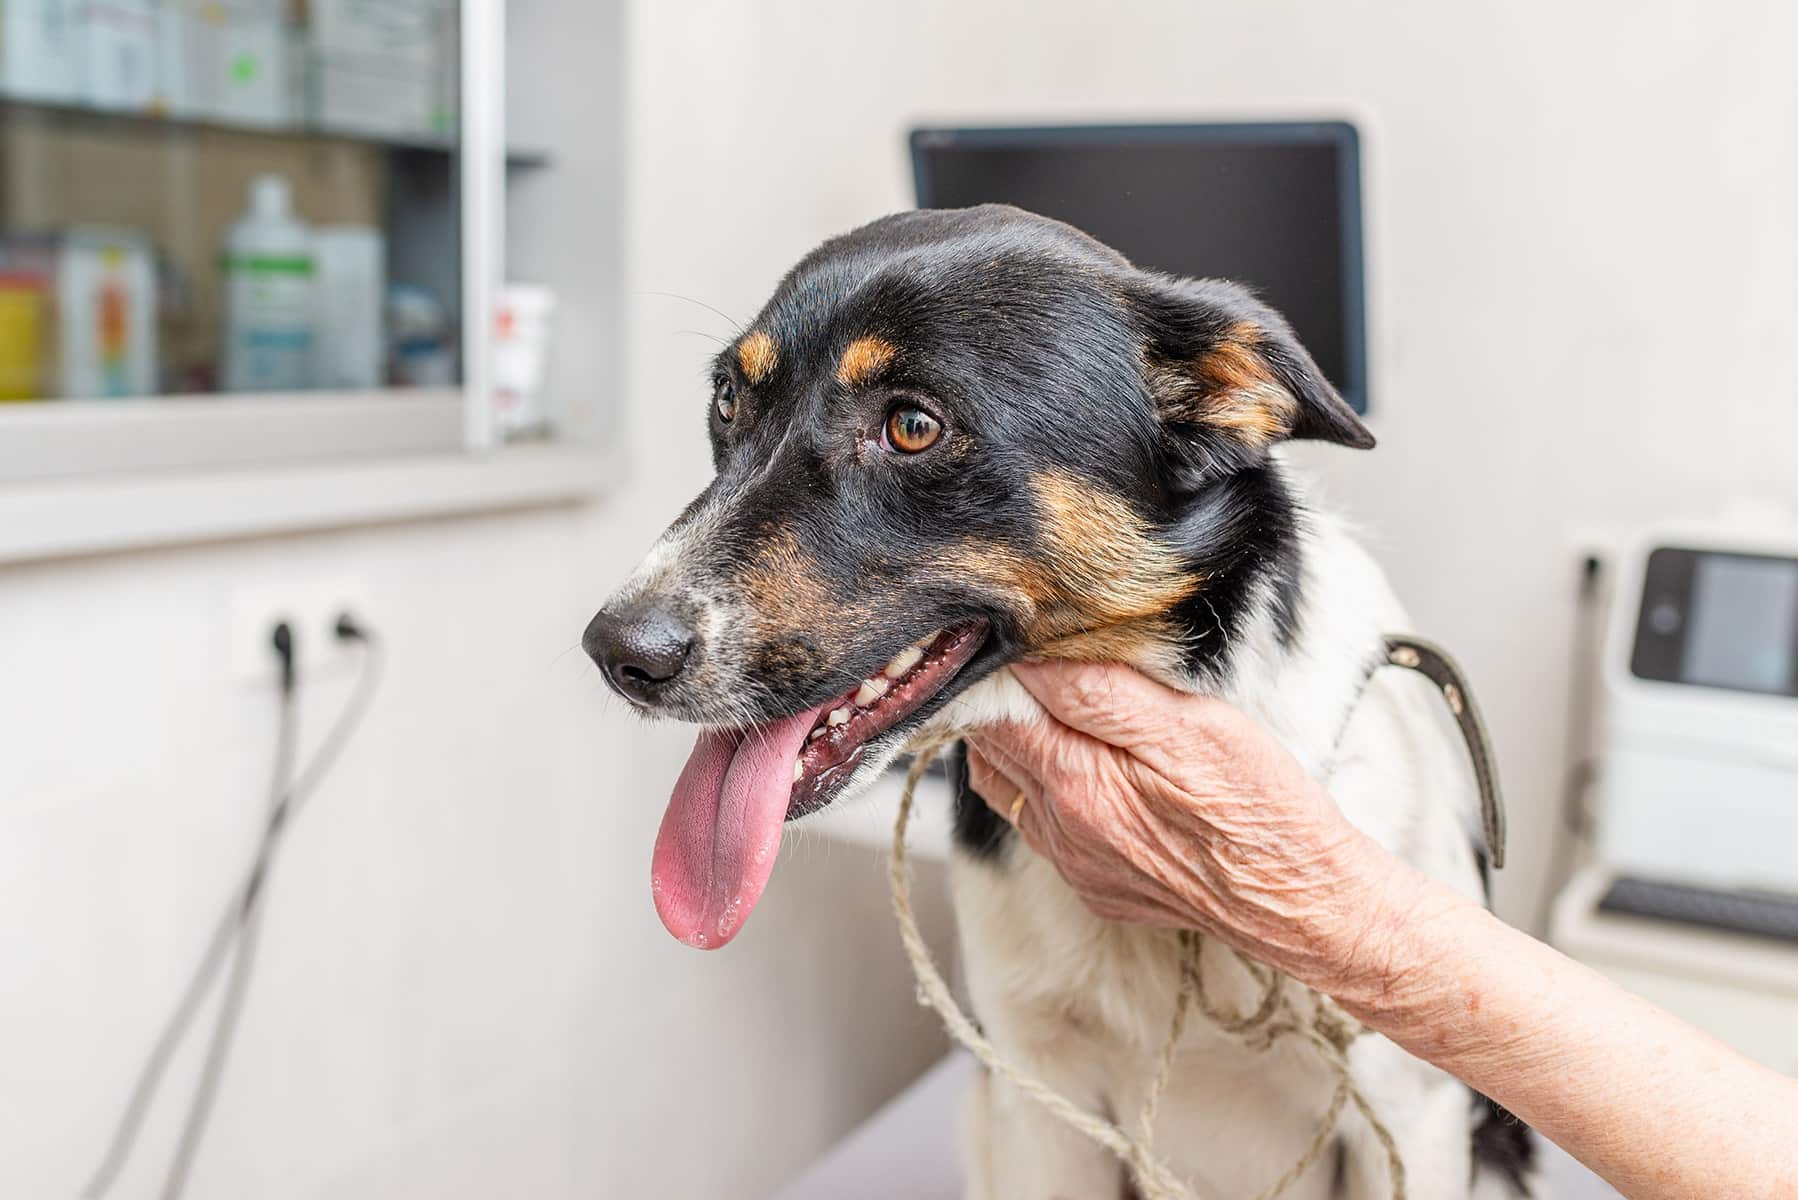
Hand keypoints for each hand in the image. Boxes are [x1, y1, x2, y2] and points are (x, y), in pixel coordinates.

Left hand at [965, 660, 1404, 981]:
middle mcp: (1061, 832)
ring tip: (1053, 707)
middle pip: (990, 751)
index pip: (991, 713)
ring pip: (1010, 790)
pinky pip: (1046, 829)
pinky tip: (1088, 767)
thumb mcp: (1189, 726)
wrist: (1302, 904)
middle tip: (1028, 661)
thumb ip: (1098, 693)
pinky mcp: (1097, 886)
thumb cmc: (1259, 811)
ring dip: (1018, 745)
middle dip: (998, 702)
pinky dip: (1048, 790)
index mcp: (1075, 784)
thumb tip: (1031, 661)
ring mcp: (1076, 865)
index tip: (1009, 636)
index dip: (993, 669)